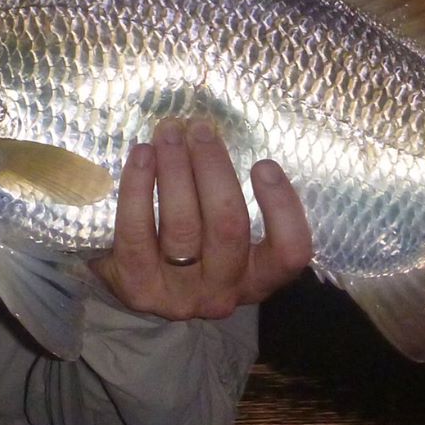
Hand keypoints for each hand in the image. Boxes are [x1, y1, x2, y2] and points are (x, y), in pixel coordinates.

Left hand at [90, 118, 312, 320]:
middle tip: (200, 129)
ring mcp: (179, 295)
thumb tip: (215, 135)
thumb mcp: (221, 233)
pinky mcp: (137, 288)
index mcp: (257, 277)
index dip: (283, 208)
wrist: (134, 290)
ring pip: (182, 225)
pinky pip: (137, 232)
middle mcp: (223, 291)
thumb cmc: (190, 246)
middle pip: (227, 226)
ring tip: (169, 134)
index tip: (264, 164)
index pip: (289, 252)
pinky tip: (142, 156)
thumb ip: (228, 197)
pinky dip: (138, 188)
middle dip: (213, 168)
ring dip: (175, 169)